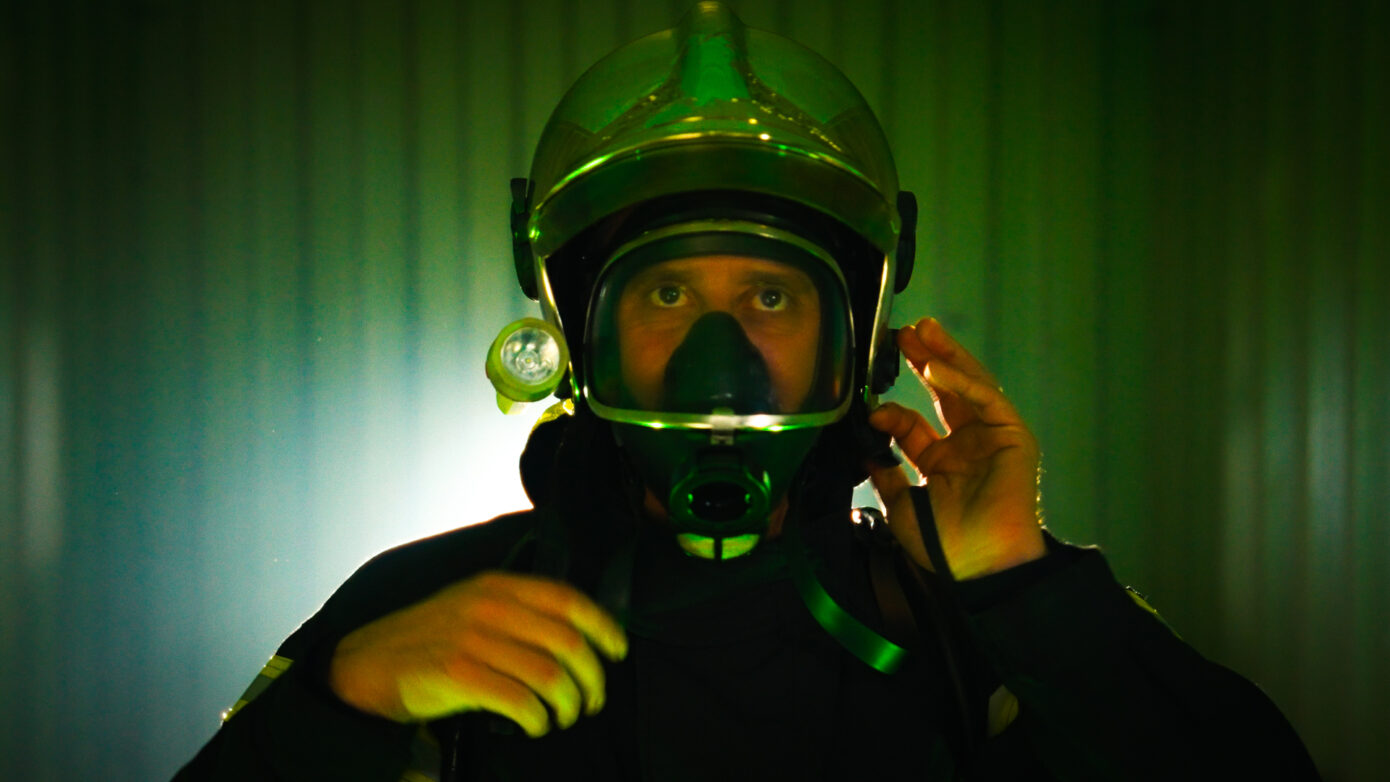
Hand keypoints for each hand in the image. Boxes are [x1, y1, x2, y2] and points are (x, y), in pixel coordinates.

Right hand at [329, 571, 627, 735]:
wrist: (367, 664)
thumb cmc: (430, 641)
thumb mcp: (474, 608)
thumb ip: (519, 613)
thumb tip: (578, 638)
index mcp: (498, 585)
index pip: (568, 599)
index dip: (603, 626)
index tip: (618, 651)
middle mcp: (489, 606)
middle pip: (568, 643)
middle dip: (591, 678)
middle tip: (591, 701)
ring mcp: (472, 639)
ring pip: (550, 675)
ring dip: (568, 704)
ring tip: (565, 717)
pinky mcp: (458, 675)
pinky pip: (519, 700)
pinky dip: (537, 719)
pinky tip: (535, 726)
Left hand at [866, 317, 1045, 579]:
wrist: (981, 564)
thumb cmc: (945, 545)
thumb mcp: (901, 505)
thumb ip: (884, 474)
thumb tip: (863, 448)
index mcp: (941, 463)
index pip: (913, 423)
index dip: (892, 410)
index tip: (870, 406)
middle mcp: (966, 445)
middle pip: (944, 393)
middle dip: (923, 361)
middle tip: (901, 335)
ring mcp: (990, 437)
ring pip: (968, 385)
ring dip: (945, 356)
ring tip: (921, 331)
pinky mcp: (1012, 434)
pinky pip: (985, 398)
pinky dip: (960, 380)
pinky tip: (935, 368)